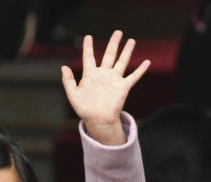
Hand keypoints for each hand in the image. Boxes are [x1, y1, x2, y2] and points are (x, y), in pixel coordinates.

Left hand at [61, 30, 149, 145]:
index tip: (88, 37)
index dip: (88, 47)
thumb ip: (68, 81)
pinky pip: (133, 76)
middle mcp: (103, 74)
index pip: (89, 57)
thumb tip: (63, 67)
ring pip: (122, 61)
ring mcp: (114, 80)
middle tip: (118, 32)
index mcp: (90, 75)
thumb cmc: (85, 110)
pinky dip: (141, 70)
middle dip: (114, 43)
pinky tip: (147, 62)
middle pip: (109, 54)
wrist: (98, 120)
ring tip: (131, 40)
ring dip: (127, 51)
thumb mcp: (73, 95)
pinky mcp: (123, 87)